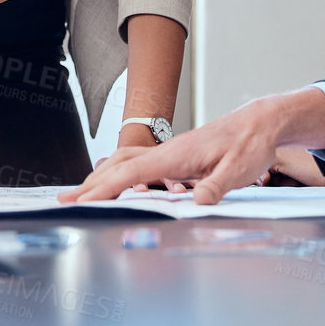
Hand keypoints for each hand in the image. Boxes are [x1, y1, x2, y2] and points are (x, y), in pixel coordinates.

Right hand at [59, 88, 324, 205]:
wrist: (259, 123)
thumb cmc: (249, 143)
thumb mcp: (239, 168)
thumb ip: (216, 185)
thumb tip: (197, 202)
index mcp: (176, 155)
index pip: (130, 173)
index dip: (104, 188)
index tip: (83, 200)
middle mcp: (166, 152)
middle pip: (118, 167)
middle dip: (91, 185)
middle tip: (65, 201)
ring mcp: (169, 154)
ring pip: (125, 162)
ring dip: (102, 177)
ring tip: (82, 193)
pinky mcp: (176, 157)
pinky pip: (137, 163)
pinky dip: (118, 172)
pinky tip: (114, 181)